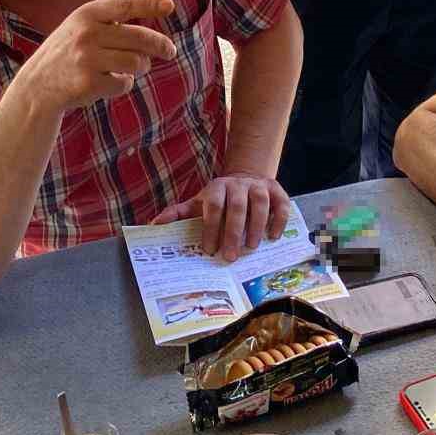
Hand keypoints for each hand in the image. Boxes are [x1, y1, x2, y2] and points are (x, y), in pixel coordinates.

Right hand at [21, 0, 176, 111]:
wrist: (37, 85)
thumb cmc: (69, 47)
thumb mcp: (87, 19)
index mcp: (88, 13)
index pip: (126, 4)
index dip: (150, 4)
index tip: (170, 6)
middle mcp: (86, 33)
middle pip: (138, 37)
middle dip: (160, 45)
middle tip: (171, 51)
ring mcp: (86, 59)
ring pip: (135, 62)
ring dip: (140, 66)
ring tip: (134, 67)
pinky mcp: (87, 84)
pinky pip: (123, 83)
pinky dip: (124, 84)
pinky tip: (113, 81)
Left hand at [152, 175, 289, 261]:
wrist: (245, 177)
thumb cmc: (220, 198)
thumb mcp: (199, 203)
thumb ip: (179, 213)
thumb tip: (153, 225)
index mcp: (217, 187)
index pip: (213, 206)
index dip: (211, 227)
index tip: (209, 250)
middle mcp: (238, 184)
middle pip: (236, 206)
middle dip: (233, 232)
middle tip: (230, 257)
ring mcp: (259, 186)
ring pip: (259, 202)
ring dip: (256, 225)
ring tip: (252, 247)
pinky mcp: (277, 190)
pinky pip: (281, 203)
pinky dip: (279, 219)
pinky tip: (274, 237)